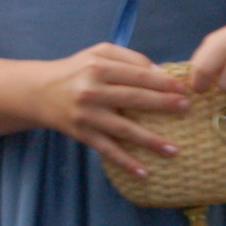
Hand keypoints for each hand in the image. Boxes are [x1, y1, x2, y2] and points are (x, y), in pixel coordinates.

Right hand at [32, 43, 188, 174]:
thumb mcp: (97, 53)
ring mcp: (86, 114)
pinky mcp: (81, 133)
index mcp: (97, 67)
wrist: (39, 91)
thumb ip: (128, 58)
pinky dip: (125, 162)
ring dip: (151, 141)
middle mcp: (91, 90)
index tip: (184, 89)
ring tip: (175, 149)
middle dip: (163, 104)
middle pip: (134, 99)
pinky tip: (144, 172)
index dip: (163, 82)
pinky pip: (107, 149)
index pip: (137, 75)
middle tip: (186, 109)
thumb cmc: (76, 71)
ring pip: (124, 129)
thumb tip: (161, 73)